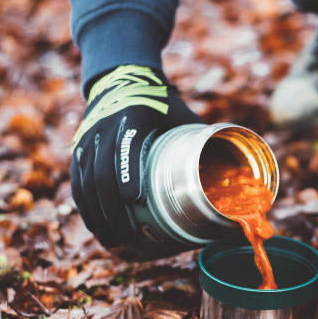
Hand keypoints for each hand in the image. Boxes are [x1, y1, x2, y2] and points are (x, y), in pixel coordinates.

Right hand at [70, 64, 201, 252]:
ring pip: (86, 180)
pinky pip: (78, 181)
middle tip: (128, 234)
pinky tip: (97, 228)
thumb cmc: (163, 105)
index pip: (127, 144)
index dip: (128, 171)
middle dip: (112, 206)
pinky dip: (86, 207)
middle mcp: (105, 126)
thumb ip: (205, 142)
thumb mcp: (183, 115)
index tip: (134, 198)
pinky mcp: (79, 149)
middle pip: (101, 170)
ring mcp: (88, 138)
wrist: (123, 79)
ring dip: (97, 213)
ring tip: (112, 240)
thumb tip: (239, 177)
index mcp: (134, 114)